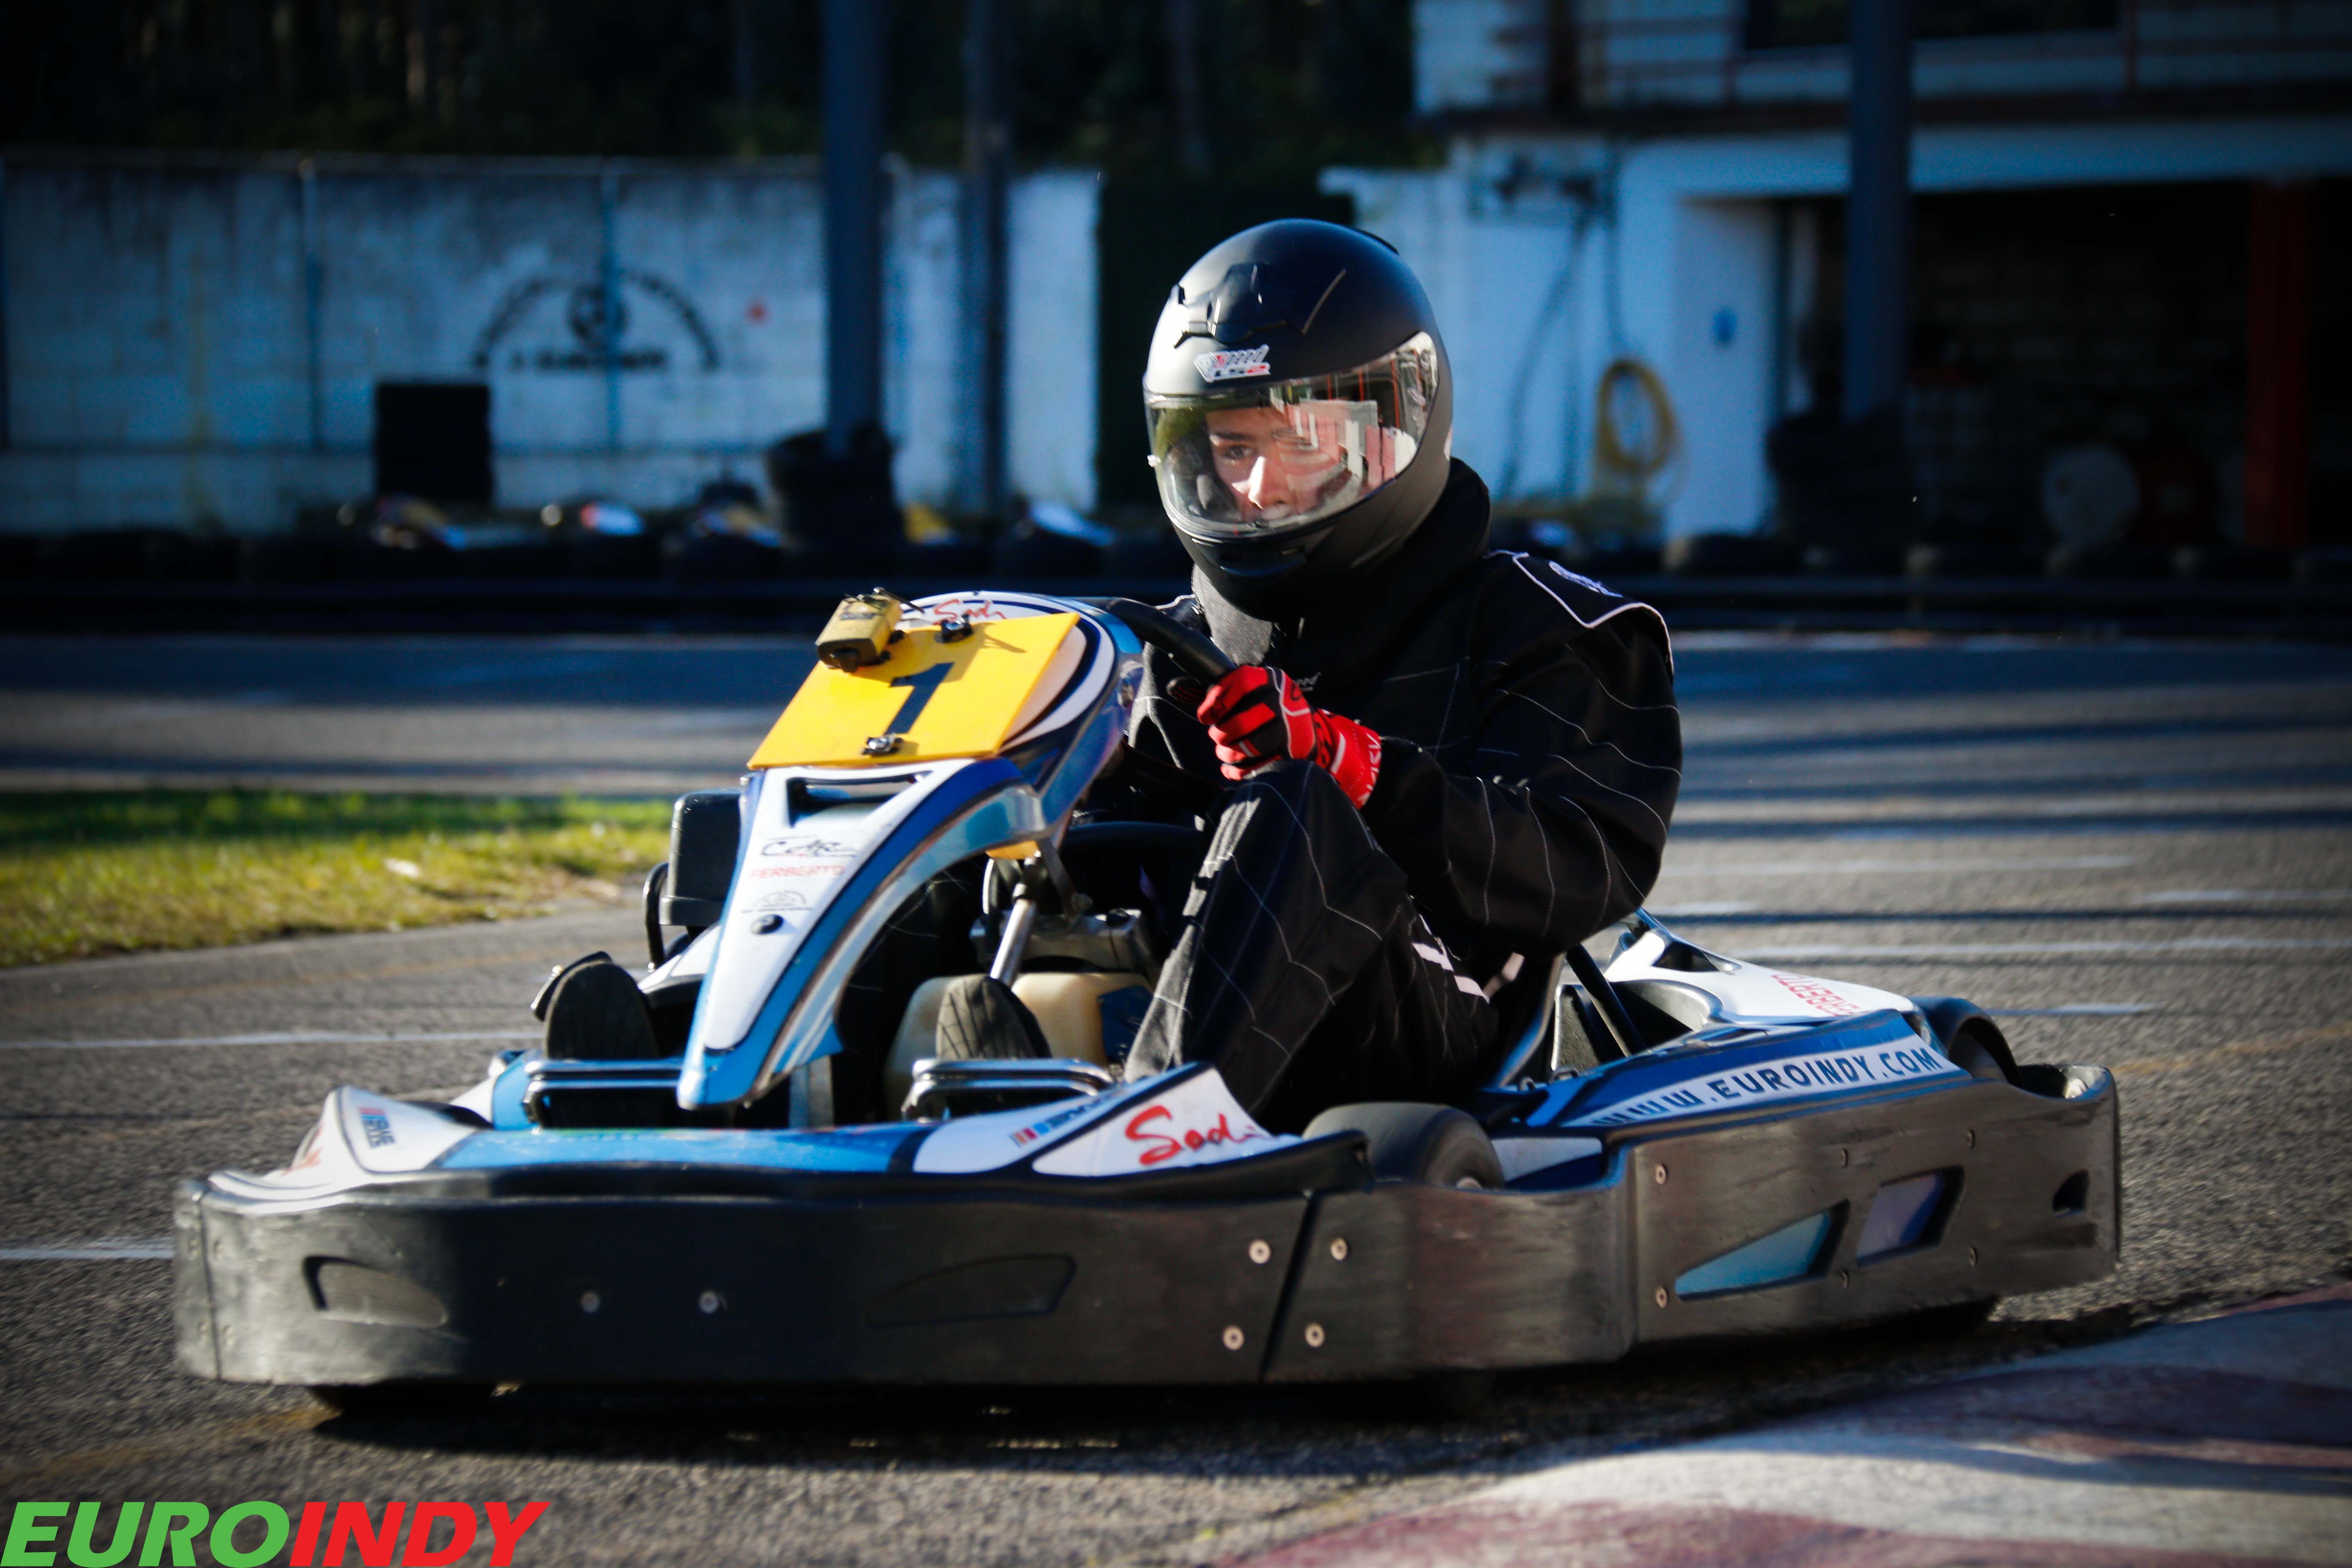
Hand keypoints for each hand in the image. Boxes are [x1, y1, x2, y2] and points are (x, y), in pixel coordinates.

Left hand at [1195, 665, 1382, 808]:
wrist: (1309, 732)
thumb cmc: (1271, 708)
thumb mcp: (1259, 689)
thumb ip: (1229, 688)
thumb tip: (1178, 687)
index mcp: (1272, 680)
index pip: (1238, 683)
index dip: (1215, 701)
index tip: (1205, 716)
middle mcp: (1281, 702)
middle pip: (1236, 723)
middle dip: (1219, 734)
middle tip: (1217, 735)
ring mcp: (1287, 729)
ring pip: (1243, 748)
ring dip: (1225, 754)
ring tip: (1223, 752)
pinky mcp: (1288, 754)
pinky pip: (1252, 768)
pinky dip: (1235, 772)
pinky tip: (1229, 769)